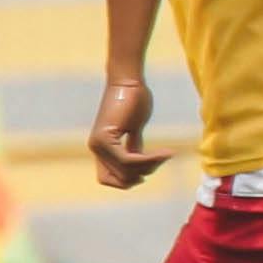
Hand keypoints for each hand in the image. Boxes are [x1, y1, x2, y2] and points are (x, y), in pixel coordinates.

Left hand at [87, 71, 166, 191]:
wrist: (128, 80)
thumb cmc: (133, 99)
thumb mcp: (134, 128)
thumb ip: (133, 146)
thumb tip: (140, 163)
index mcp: (100, 147)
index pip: (107, 178)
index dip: (126, 181)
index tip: (146, 173)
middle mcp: (96, 148)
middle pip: (121, 177)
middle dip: (144, 172)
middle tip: (162, 158)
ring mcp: (99, 144)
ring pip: (125, 170)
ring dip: (149, 165)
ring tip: (166, 154)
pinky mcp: (107, 137)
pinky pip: (128, 159)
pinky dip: (148, 159)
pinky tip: (165, 153)